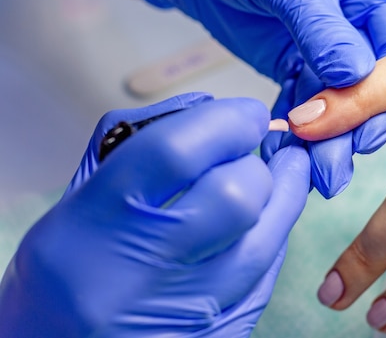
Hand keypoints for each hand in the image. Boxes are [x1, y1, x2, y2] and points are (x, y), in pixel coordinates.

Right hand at [0, 93, 309, 337]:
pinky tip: (262, 225)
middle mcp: (143, 271)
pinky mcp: (219, 334)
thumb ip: (134, 146)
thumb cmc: (63, 279)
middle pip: (236, 195)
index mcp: (96, 224)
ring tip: (282, 174)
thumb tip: (208, 110)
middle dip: (257, 164)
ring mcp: (186, 311)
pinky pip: (265, 277)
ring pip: (266, 239)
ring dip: (283, 196)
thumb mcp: (76, 204)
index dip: (227, 122)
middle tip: (252, 153)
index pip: (178, 151)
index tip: (245, 115)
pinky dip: (272, 240)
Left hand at [122, 0, 385, 196]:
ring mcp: (331, 47)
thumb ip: (324, 30)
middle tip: (329, 170)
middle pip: (372, 87)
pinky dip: (291, 131)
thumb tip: (355, 79)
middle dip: (351, 129)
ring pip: (337, 105)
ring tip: (306, 174)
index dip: (383, 97)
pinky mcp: (298, 64)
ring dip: (322, 140)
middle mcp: (364, 21)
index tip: (358, 134)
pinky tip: (283, 153)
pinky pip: (302, 104)